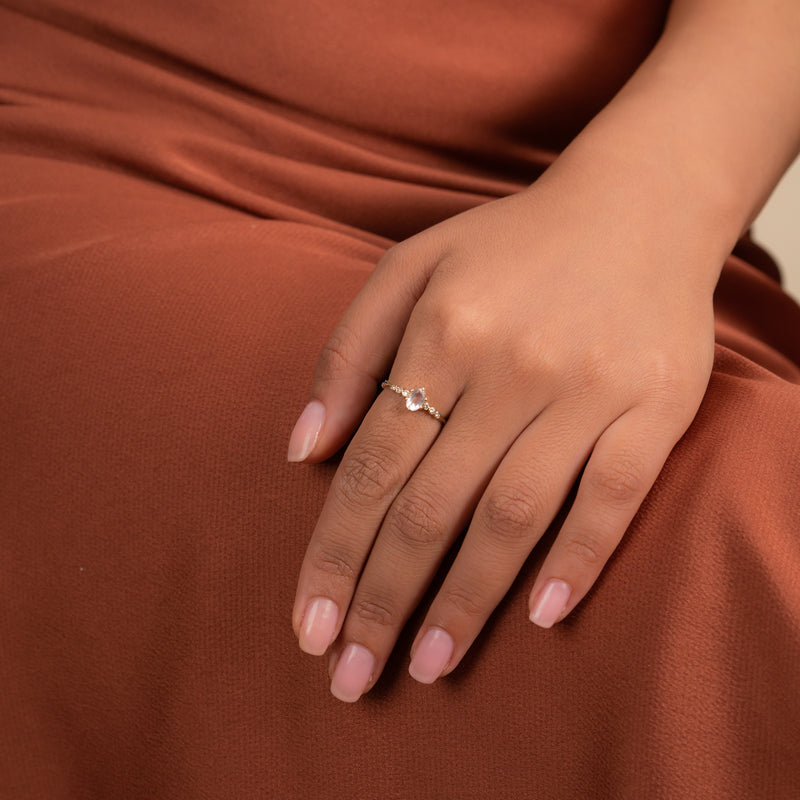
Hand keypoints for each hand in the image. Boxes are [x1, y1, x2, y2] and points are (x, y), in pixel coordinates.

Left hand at [290, 160, 718, 701]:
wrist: (639, 205)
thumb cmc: (511, 244)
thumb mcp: (410, 266)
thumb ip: (346, 353)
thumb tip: (300, 449)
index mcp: (443, 331)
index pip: (371, 467)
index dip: (334, 554)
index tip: (309, 624)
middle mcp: (511, 367)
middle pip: (431, 507)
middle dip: (383, 599)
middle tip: (352, 676)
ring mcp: (588, 391)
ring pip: (514, 517)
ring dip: (465, 600)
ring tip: (427, 665)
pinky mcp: (655, 408)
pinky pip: (614, 498)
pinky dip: (578, 561)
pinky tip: (539, 617)